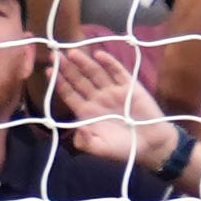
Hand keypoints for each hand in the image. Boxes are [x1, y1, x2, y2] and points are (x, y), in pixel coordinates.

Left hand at [52, 42, 185, 172]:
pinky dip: (108, 62)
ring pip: (94, 73)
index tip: (48, 70)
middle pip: (79, 80)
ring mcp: (112, 90)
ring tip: (72, 51)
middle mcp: (97, 98)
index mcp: (87, 112)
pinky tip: (98, 54)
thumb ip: (86, 142)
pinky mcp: (129, 86)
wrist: (152, 145)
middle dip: (67, 68)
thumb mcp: (101, 149)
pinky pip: (117, 71)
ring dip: (84, 62)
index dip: (59, 82)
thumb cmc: (124, 148)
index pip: (69, 94)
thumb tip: (77, 129)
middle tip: (55, 55)